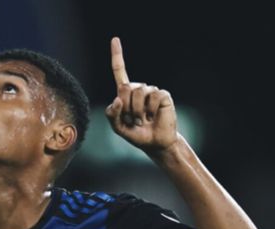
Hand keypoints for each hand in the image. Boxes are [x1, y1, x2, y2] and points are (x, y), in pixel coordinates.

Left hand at [105, 37, 178, 154]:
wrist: (155, 143)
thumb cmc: (136, 134)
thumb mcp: (118, 128)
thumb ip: (112, 115)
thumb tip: (117, 100)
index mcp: (126, 94)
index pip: (120, 72)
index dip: (117, 56)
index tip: (115, 39)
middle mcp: (139, 88)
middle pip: (125, 87)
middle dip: (126, 107)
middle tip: (134, 119)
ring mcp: (152, 91)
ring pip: (138, 92)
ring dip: (138, 111)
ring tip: (143, 119)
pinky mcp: (163, 95)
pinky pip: (153, 97)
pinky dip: (150, 110)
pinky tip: (153, 116)